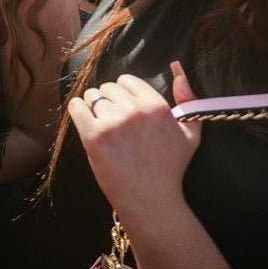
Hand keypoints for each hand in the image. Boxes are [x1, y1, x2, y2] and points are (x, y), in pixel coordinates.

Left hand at [69, 62, 199, 218]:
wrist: (151, 200)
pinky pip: (76, 107)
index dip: (125, 94)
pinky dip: (77, 110)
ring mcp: (112, 124)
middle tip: (116, 123)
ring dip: (94, 107)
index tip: (127, 110)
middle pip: (108, 87)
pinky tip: (85, 120)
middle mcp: (134, 111)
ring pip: (91, 96)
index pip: (127, 80)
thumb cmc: (171, 168)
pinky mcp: (93, 137)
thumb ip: (188, 98)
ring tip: (104, 126)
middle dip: (110, 101)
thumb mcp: (191, 133)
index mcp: (156, 106)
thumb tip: (178, 68)